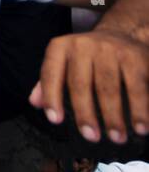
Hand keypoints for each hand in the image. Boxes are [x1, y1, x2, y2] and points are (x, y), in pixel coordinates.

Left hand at [30, 30, 148, 143]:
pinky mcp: (135, 56)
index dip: (51, 97)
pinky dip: (139, 109)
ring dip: (113, 116)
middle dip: (85, 114)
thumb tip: (35, 103)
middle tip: (91, 137)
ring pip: (108, 87)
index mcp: (60, 47)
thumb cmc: (88, 56)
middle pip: (80, 84)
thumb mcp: (64, 63)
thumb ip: (48, 82)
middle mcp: (82, 45)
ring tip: (116, 137)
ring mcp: (110, 49)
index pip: (50, 73)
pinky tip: (140, 126)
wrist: (122, 34)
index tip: (55, 120)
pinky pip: (136, 86)